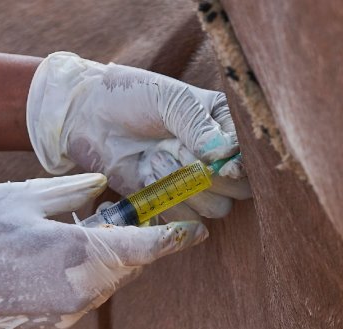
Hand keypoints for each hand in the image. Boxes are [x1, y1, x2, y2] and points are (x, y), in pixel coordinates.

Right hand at [0, 173, 207, 328]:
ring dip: (111, 255)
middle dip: (139, 241)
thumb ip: (70, 191)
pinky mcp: (52, 321)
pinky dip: (88, 271)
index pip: (147, 246)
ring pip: (109, 279)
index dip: (176, 237)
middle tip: (132, 215)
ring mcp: (67, 310)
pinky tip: (62, 252)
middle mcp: (82, 289)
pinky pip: (85, 292)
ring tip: (90, 228)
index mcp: (80, 253)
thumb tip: (101, 186)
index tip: (197, 230)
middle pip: (131, 264)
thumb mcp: (22, 198)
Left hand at [27, 52, 250, 220]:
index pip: (252, 156)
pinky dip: (167, 201)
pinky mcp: (169, 199)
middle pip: (241, 190)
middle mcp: (214, 155)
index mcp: (222, 123)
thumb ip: (198, 126)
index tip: (222, 163)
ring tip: (155, 157)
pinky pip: (185, 217)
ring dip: (184, 187)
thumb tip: (226, 154)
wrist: (90, 116)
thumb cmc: (132, 96)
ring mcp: (192, 180)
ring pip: (216, 208)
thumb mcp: (169, 100)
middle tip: (177, 150)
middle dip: (209, 176)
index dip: (241, 165)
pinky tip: (146, 176)